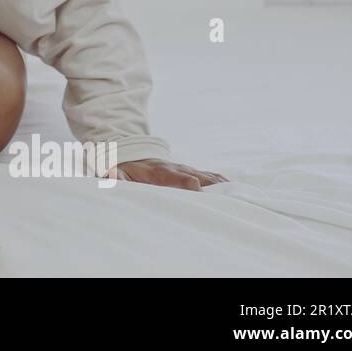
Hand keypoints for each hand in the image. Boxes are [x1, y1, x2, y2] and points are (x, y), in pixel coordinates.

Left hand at [110, 159, 227, 189]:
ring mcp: (186, 169)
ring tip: (240, 195)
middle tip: (230, 196)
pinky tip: (236, 190)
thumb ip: (114, 175)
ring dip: (222, 186)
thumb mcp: (115, 170)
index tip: (196, 188)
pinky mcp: (191, 172)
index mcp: (160, 172)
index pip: (177, 177)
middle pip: (199, 177)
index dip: (187, 182)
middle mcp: (177, 169)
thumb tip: (112, 176)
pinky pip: (210, 176)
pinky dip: (223, 183)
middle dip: (213, 187)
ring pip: (207, 177)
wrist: (131, 154)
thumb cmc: (124, 167)